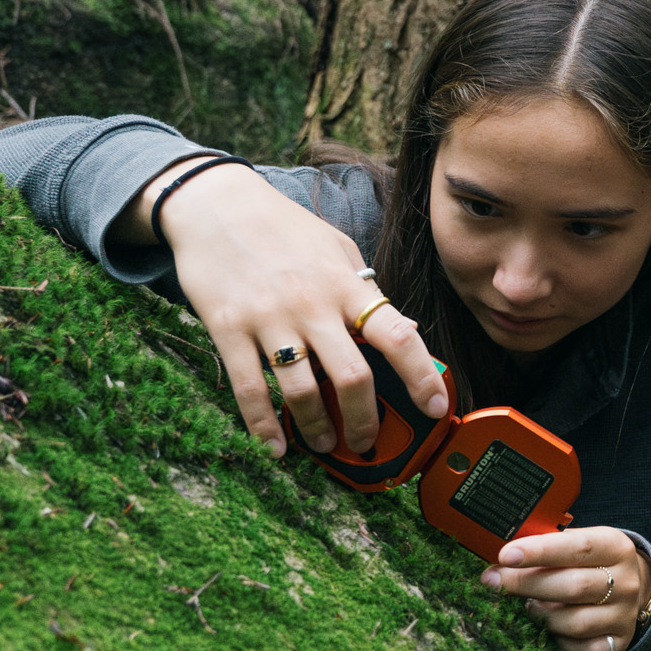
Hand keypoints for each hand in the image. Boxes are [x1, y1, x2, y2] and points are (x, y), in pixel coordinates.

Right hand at [133, 157, 451, 457]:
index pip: (397, 336)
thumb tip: (405, 329)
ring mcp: (268, 318)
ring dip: (317, 428)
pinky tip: (274, 446)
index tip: (435, 407)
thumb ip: (367, 290)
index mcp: (346, 284)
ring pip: (301, 390)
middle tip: (367, 441)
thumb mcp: (337, 249)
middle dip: (366, 420)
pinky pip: (250, 387)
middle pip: (352, 376)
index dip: (422, 376)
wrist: (216, 204)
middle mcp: (312, 304)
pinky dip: (263, 425)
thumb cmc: (283, 228)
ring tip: (324, 443)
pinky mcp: (227, 328)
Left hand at [480, 526, 650, 650]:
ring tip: (529, 605)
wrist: (633, 588)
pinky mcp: (618, 643)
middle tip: (493, 582)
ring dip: (542, 616)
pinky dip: (561, 643)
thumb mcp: (577, 543)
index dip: (539, 551)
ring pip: (575, 622)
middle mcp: (626, 581)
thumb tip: (500, 559)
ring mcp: (624, 615)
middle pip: (573, 586)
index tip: (505, 555)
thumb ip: (546, 546)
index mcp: (615, 547)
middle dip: (526, 584)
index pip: (577, 547)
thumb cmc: (591, 563)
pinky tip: (551, 630)